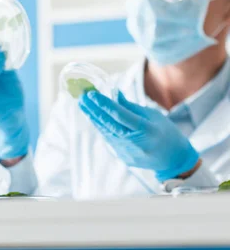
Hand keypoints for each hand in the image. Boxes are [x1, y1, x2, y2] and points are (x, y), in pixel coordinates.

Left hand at [79, 90, 199, 180]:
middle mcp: (136, 143)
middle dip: (93, 109)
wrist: (174, 160)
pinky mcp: (124, 157)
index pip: (120, 115)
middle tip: (82, 98)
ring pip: (106, 131)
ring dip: (94, 117)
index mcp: (147, 130)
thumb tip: (114, 94)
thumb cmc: (166, 133)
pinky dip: (102, 127)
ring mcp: (128, 152)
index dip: (104, 104)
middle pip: (109, 123)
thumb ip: (132, 107)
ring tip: (84, 105)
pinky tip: (93, 117)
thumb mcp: (154, 116)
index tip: (91, 94)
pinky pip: (110, 139)